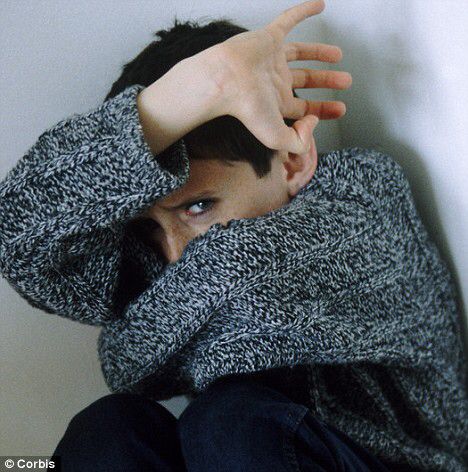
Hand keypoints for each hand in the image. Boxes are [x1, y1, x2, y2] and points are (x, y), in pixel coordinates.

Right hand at [212, 0, 351, 155]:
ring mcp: (271, 58)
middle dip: (327, 81)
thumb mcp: (277, 137)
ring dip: (320, 53)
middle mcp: (274, 81)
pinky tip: (320, 5)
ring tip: (338, 56)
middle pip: (306, 81)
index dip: (324, 109)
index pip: (305, 108)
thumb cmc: (247, 109)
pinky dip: (304, 11)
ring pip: (301, 53)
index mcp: (276, 104)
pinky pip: (289, 20)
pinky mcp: (269, 37)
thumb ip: (298, 141)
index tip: (340, 109)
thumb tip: (313, 122)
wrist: (227, 81)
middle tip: (345, 81)